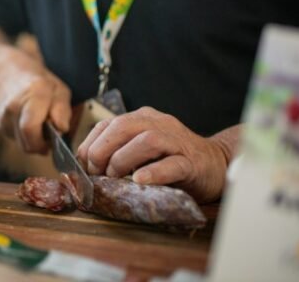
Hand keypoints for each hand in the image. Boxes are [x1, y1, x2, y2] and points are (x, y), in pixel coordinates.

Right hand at [0, 49, 71, 153]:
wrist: (5, 71)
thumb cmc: (37, 80)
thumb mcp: (59, 89)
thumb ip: (62, 109)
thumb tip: (62, 129)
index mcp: (33, 94)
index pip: (31, 129)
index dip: (46, 140)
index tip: (57, 134)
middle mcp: (14, 107)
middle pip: (28, 144)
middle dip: (43, 145)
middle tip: (52, 134)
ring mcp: (3, 117)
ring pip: (23, 145)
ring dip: (35, 142)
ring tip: (41, 125)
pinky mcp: (0, 125)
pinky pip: (18, 140)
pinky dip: (27, 137)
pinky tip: (31, 123)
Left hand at [75, 107, 229, 202]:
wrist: (215, 164)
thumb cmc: (170, 160)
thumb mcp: (139, 151)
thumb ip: (116, 152)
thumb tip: (84, 166)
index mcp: (141, 118)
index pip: (106, 124)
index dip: (89, 145)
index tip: (83, 167)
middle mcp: (158, 124)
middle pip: (123, 127)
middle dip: (101, 150)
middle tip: (97, 173)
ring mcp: (176, 141)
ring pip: (146, 141)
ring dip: (123, 160)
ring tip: (116, 177)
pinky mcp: (192, 163)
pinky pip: (173, 164)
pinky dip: (154, 172)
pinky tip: (140, 180)